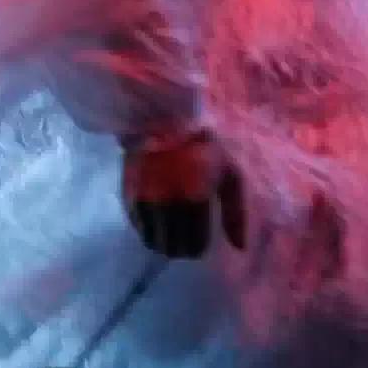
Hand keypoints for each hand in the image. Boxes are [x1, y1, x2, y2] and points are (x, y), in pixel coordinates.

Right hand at [121, 133, 245, 258]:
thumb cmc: (206, 146)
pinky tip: (156, 223)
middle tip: (186, 239)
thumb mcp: (231, 175)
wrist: (165, 118)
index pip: (195, 243)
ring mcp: (145, 200)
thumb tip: (240, 248)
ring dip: (163, 242)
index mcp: (196, 199)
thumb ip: (235, 213)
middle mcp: (168, 204)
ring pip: (153, 241)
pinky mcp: (128, 195)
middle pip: (173, 247)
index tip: (200, 242)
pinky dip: (147, 230)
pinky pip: (138, 227)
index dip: (199, 247)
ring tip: (170, 233)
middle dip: (182, 248)